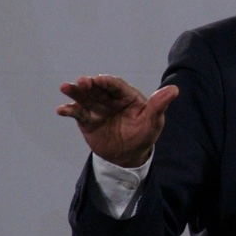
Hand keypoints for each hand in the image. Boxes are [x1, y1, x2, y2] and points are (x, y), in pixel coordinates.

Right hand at [56, 75, 178, 167]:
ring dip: (75, 92)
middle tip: (81, 81)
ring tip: (65, 87)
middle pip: (98, 89)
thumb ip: (159, 105)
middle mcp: (110, 99)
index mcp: (127, 96)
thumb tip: (174, 89)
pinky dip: (69, 111)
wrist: (129, 155)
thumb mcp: (153, 121)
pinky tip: (61, 110)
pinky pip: (78, 114)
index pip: (117, 86)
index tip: (100, 79)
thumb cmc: (144, 134)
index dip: (108, 82)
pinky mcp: (87, 121)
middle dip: (89, 85)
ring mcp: (97, 109)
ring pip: (85, 98)